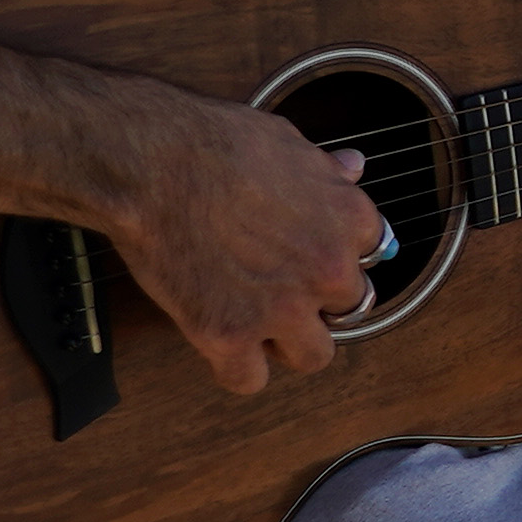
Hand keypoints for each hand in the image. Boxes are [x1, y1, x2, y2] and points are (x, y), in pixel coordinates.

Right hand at [89, 83, 383, 396]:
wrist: (153, 164)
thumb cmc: (214, 142)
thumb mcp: (287, 142)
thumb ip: (324, 170)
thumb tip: (352, 167)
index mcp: (349, 220)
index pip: (369, 255)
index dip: (334, 253)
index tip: (309, 250)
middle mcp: (327, 271)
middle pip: (348, 308)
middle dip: (316, 299)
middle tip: (278, 284)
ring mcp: (281, 309)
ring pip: (313, 357)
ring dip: (289, 344)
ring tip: (257, 323)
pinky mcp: (228, 337)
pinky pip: (249, 380)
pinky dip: (234, 368)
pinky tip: (220, 344)